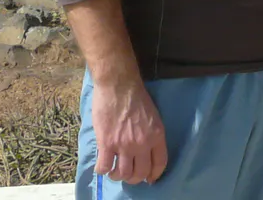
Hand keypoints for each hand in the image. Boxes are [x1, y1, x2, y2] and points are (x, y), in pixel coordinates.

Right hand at [91, 70, 168, 184]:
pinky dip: (102, 170)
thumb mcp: (152, 116)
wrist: (118, 84)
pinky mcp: (107, 143)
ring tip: (114, 170)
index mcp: (157, 135)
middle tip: (127, 173)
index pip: (159, 164)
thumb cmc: (135, 95)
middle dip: (134, 178)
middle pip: (140, 173)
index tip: (149, 179)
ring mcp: (124, 145)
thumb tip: (146, 151)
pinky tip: (102, 165)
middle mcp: (142, 143)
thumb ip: (151, 134)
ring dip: (117, 176)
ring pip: (123, 174)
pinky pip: (104, 167)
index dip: (154, 175)